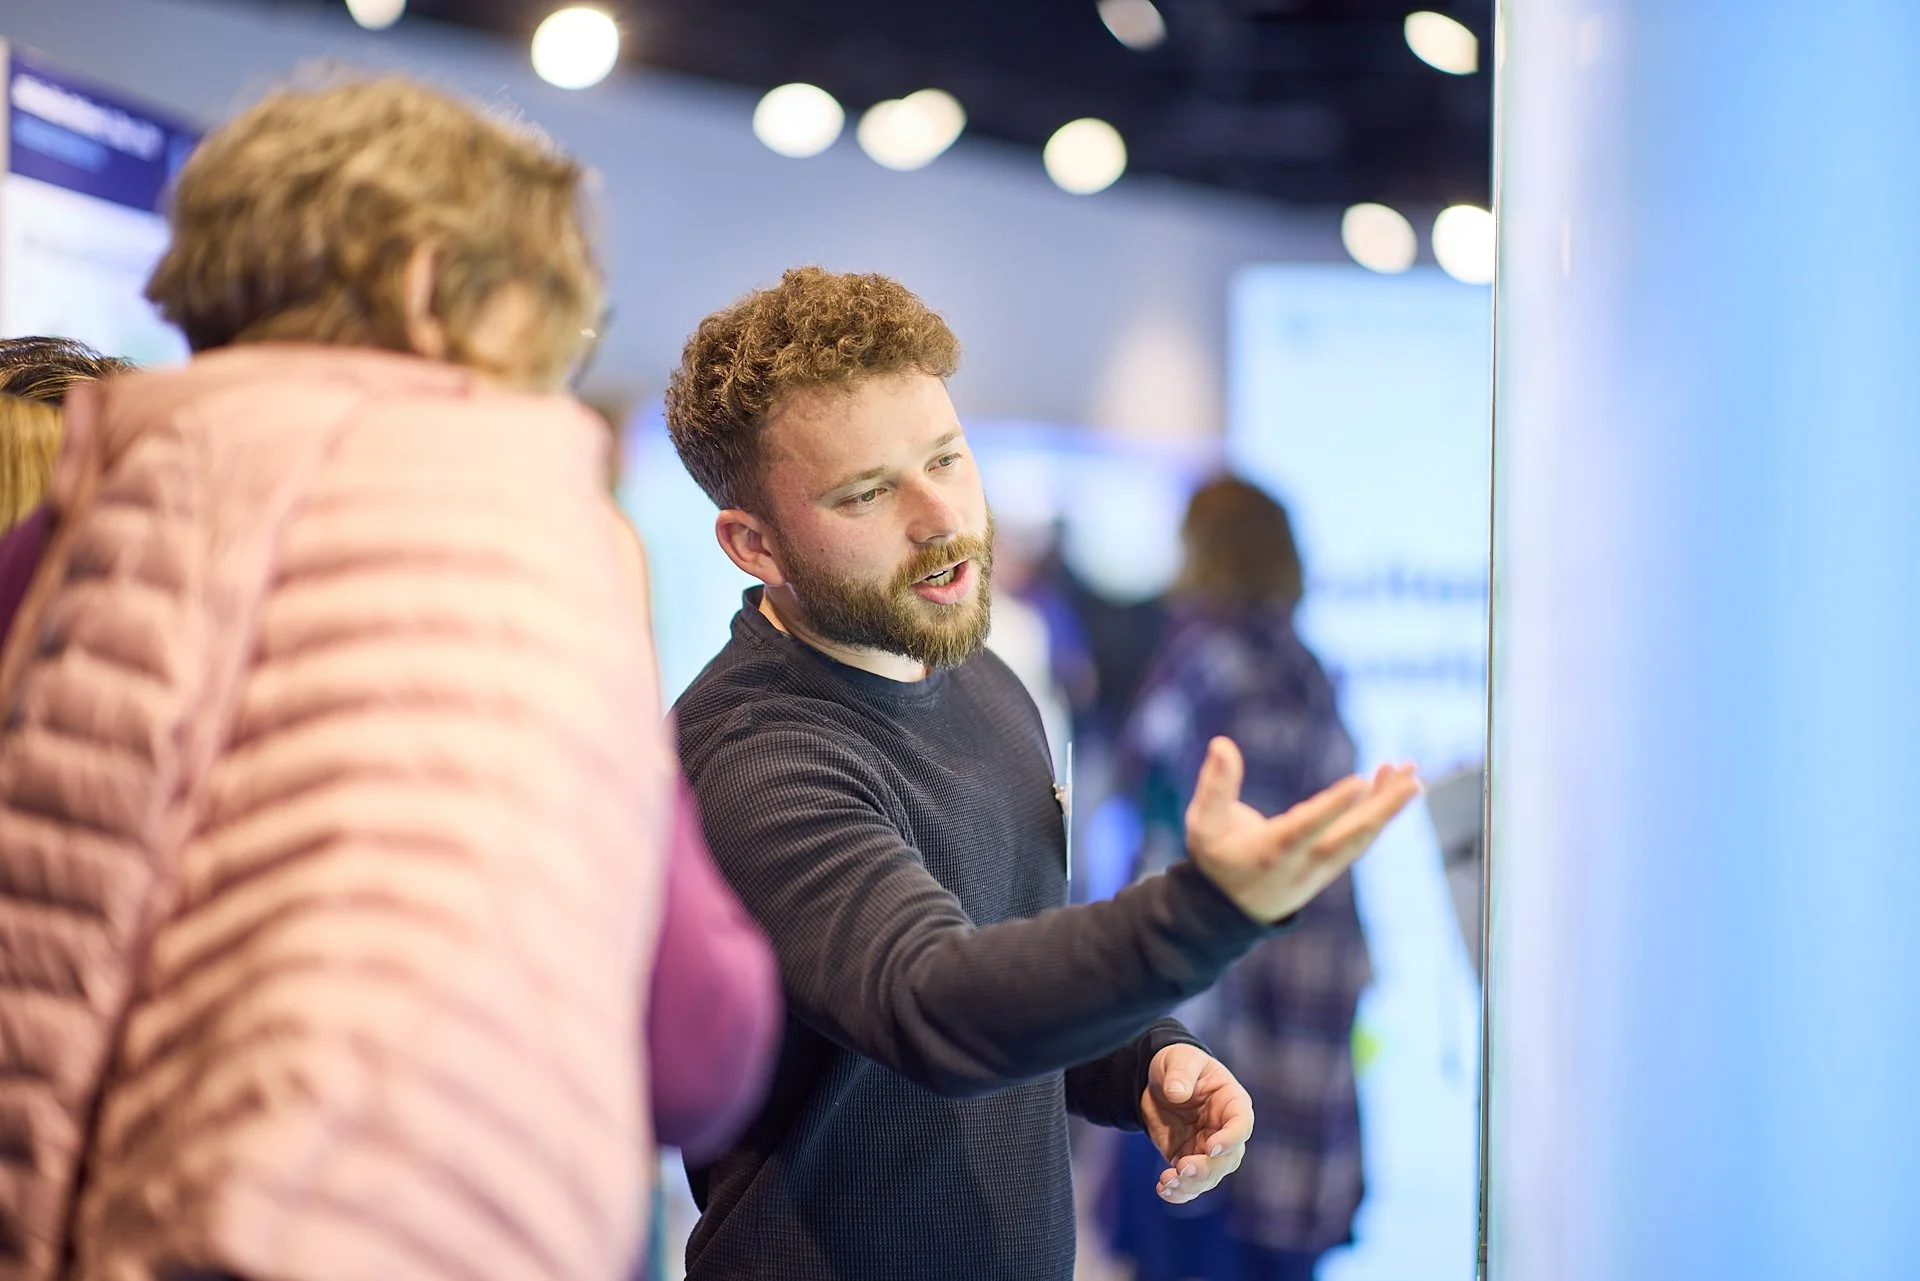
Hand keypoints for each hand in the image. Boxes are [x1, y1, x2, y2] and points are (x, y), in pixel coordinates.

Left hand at [1140, 1043, 1252, 1205]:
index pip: (1241, 1125)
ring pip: (1210, 1177)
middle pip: (1228, 1159)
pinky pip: (1190, 1183)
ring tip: (1167, 1182)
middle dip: (1207, 1168)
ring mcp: (1208, 1149)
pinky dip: (1179, 1192)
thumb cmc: (1178, 1063)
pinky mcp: (1188, 1159)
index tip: (1211, 1146)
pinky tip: (1163, 1190)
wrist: (1157, 1081)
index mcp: (1232, 1103)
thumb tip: (1176, 1093)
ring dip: (1191, 1184)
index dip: (1231, 1139)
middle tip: (1183, 1167)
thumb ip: (1180, 1073)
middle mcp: (1225, 1131)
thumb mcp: (1179, 1059)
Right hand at [1185, 738, 1420, 923]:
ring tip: (1410, 773)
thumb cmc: (1216, 859)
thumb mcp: (1203, 825)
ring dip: (1389, 806)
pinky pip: (1361, 837)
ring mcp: (1323, 867)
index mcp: (1271, 852)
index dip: (1332, 807)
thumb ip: (1214, 786)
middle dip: (1383, 809)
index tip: (1359, 782)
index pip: (1307, 829)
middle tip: (1412, 781)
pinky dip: (1378, 810)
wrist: (1230, 911)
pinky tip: (1391, 782)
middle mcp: (1304, 863)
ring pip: (1362, 837)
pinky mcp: (1332, 864)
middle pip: (1351, 837)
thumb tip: (1222, 744)